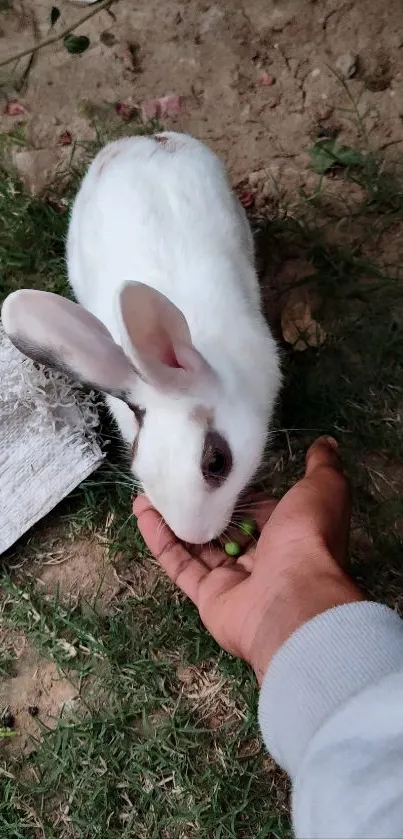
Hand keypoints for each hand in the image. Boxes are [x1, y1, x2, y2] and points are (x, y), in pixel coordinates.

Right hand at [133, 438, 362, 683]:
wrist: (294, 599)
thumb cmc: (308, 539)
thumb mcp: (323, 489)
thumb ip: (321, 465)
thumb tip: (325, 443)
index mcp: (289, 532)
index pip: (257, 506)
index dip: (234, 487)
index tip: (209, 464)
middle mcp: (261, 557)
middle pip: (223, 527)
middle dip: (199, 504)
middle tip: (171, 477)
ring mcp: (232, 579)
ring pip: (197, 545)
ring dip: (172, 518)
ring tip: (147, 492)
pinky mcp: (207, 595)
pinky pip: (180, 565)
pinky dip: (160, 540)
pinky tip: (142, 513)